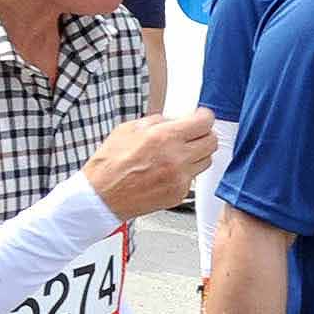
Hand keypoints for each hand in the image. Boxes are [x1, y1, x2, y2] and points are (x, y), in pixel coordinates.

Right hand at [81, 108, 217, 219]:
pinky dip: (185, 172)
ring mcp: (180, 179)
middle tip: (194, 134)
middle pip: (212, 142)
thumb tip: (171, 119)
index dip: (204, 116)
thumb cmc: (109, 165)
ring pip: (206, 161)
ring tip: (180, 153)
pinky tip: (168, 171)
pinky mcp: (179, 194)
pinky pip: (192, 178)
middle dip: (204, 134)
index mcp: (164, 138)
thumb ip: (155, 122)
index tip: (200, 116)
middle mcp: (177, 158)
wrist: (100, 197)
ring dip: (197, 154)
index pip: (204, 122)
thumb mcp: (127, 130)